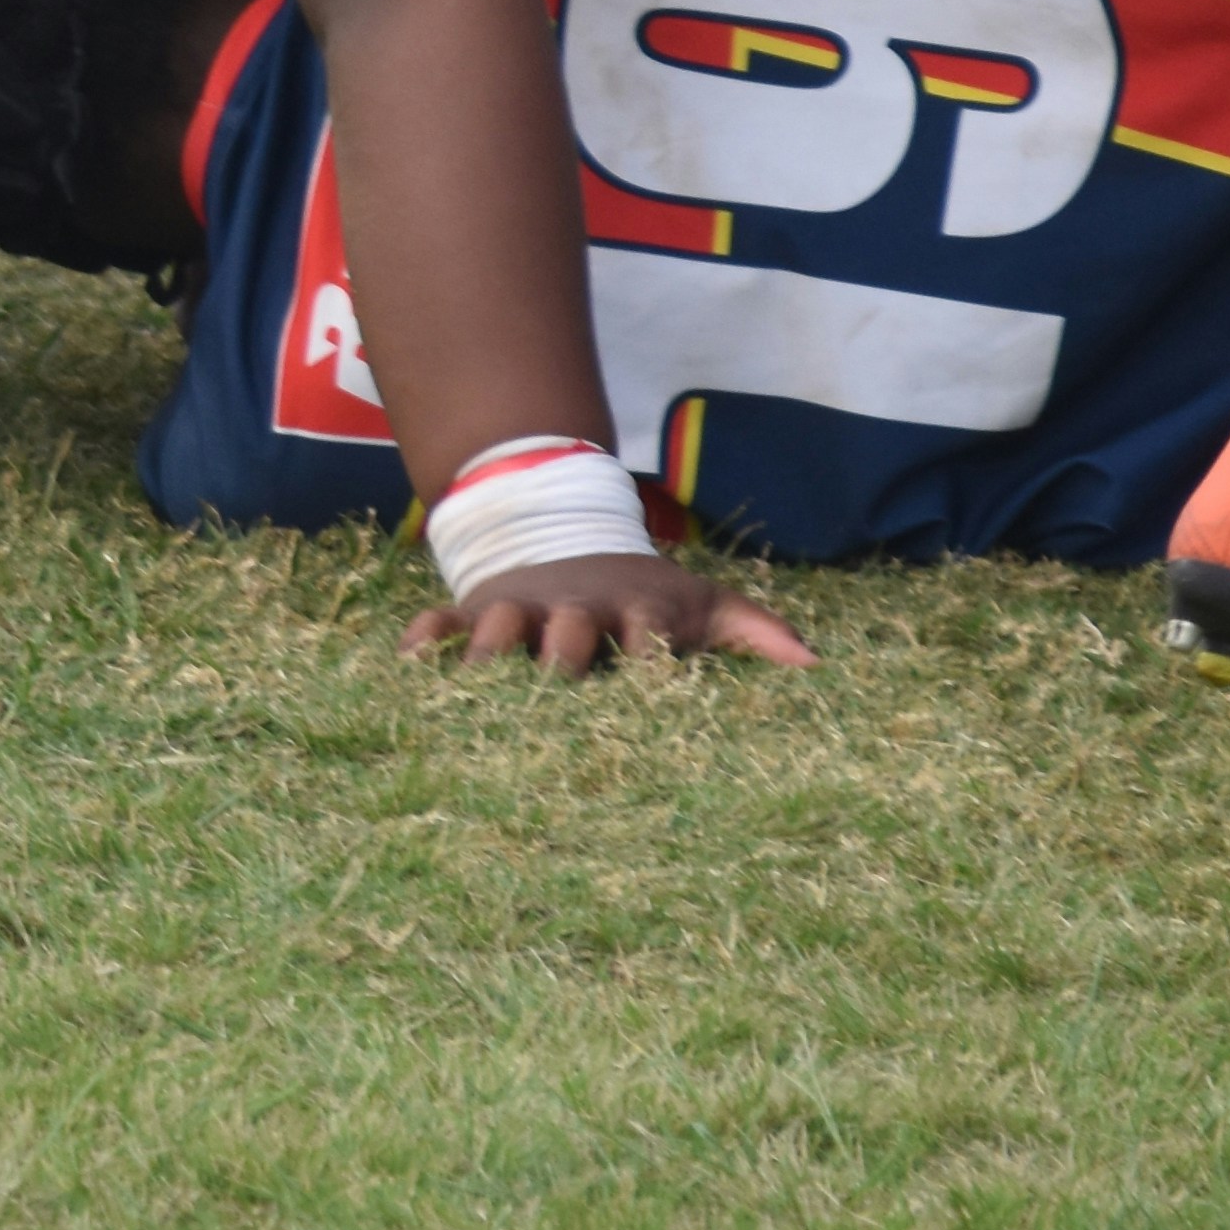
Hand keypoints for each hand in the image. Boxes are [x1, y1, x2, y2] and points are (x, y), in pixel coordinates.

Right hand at [410, 550, 814, 675]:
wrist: (572, 536)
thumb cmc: (650, 596)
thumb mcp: (705, 603)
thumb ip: (759, 631)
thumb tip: (819, 666)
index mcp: (633, 612)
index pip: (646, 639)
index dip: (651, 663)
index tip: (656, 692)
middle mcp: (575, 608)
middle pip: (567, 633)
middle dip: (562, 657)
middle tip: (556, 693)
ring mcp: (521, 606)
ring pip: (499, 624)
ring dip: (489, 652)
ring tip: (476, 686)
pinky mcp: (476, 606)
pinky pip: (441, 619)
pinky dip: (424, 639)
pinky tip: (410, 665)